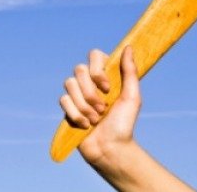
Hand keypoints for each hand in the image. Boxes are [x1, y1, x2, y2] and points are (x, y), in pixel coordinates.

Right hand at [59, 46, 141, 165]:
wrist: (111, 149)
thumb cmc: (124, 124)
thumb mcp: (132, 97)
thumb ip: (130, 71)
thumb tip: (129, 47)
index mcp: (106, 76)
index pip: (94, 55)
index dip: (97, 70)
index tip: (107, 88)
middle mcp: (90, 82)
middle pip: (79, 69)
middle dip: (90, 92)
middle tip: (103, 109)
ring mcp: (77, 94)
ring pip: (69, 84)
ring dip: (85, 105)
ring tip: (96, 119)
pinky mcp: (68, 107)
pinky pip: (64, 100)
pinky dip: (76, 114)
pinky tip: (86, 125)